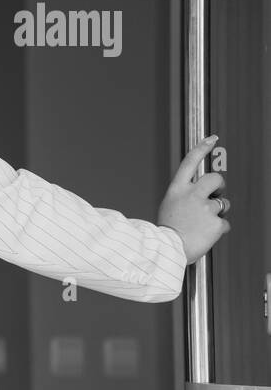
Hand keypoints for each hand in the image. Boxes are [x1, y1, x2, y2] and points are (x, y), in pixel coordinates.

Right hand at [158, 135, 230, 263]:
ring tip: (204, 223)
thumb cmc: (166, 231)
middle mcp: (191, 195)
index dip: (202, 148)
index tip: (212, 139)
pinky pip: (224, 224)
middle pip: (215, 179)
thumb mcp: (169, 206)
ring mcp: (205, 208)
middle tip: (216, 195)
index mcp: (177, 190)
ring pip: (224, 203)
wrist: (167, 250)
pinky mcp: (216, 222)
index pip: (190, 162)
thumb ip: (184, 196)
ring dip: (219, 212)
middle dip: (219, 186)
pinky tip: (205, 235)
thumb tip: (201, 193)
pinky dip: (217, 230)